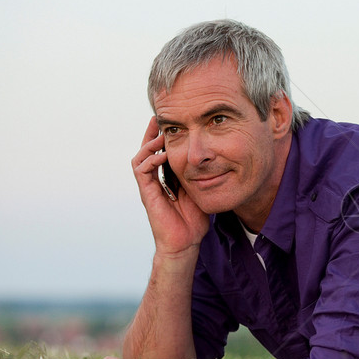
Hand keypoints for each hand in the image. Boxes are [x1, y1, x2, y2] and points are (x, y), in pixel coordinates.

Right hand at [132, 116, 209, 254]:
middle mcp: (154, 180)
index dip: (163, 136)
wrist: (185, 241)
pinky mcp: (147, 194)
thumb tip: (217, 158)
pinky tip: (162, 154)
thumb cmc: (194, 219)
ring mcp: (149, 187)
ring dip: (149, 143)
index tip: (172, 121)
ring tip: (161, 132)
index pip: (161, 151)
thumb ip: (203, 174)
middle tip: (158, 117)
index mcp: (165, 177)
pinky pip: (142, 171)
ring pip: (141, 157)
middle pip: (147, 150)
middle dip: (152, 133)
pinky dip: (151, 160)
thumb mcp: (201, 189)